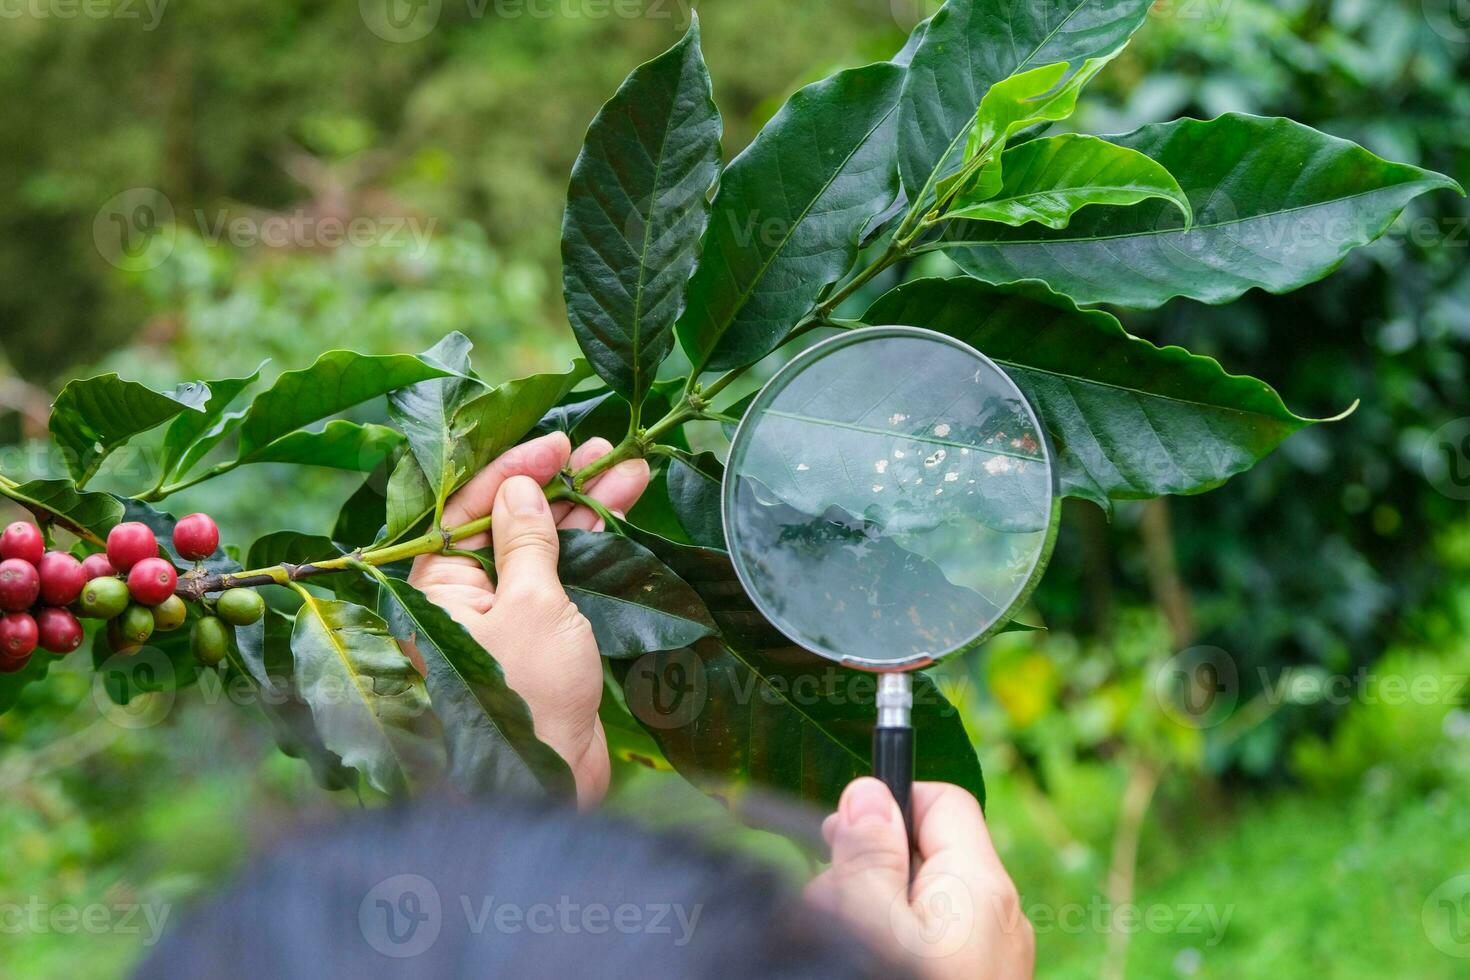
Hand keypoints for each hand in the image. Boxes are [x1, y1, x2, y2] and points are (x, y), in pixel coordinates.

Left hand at [407, 431, 650, 803]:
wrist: (549, 782)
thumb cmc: (528, 694)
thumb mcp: (530, 603)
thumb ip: (527, 540)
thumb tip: (519, 490)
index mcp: (437, 585)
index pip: (469, 507)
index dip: (514, 469)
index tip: (559, 443)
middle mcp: (464, 597)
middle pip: (509, 521)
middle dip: (557, 483)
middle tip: (605, 449)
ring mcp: (504, 617)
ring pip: (543, 546)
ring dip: (584, 508)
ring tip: (628, 469)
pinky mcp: (540, 639)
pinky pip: (562, 577)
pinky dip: (593, 546)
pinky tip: (620, 513)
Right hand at [806, 778, 1033, 979]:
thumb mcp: (873, 925)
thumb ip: (869, 857)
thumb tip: (866, 791)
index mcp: (980, 884)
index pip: (940, 799)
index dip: (886, 805)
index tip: (842, 837)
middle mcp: (998, 913)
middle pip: (925, 852)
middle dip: (869, 869)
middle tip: (832, 905)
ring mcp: (990, 953)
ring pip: (921, 900)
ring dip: (874, 909)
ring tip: (847, 942)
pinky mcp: (976, 976)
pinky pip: (931, 937)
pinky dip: (894, 939)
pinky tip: (870, 958)